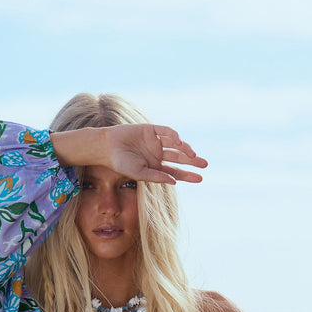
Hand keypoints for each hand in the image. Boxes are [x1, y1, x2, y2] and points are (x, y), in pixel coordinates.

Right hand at [50, 123, 207, 184]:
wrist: (107, 148)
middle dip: (192, 161)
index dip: (188, 175)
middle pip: (179, 158)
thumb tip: (175, 181)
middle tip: (204, 164)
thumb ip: (156, 177)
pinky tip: (179, 142)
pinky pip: (166, 132)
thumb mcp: (139, 173)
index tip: (200, 179)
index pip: (176, 172)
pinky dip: (174, 135)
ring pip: (176, 145)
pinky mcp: (152, 130)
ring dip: (185, 149)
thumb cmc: (120, 163)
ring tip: (193, 155)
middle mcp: (158, 154)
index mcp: (156, 167)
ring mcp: (156, 141)